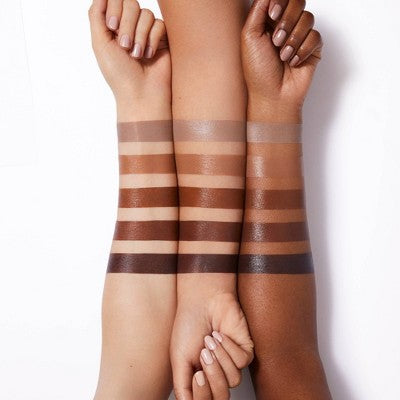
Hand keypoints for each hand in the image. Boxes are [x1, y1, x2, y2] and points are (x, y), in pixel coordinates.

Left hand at [88, 0, 169, 116]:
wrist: (141, 94)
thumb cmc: (119, 74)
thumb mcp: (100, 43)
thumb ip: (96, 15)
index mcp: (115, 26)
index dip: (114, 9)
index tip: (112, 28)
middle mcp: (131, 26)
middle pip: (131, 3)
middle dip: (127, 24)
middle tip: (124, 46)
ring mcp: (149, 32)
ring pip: (146, 14)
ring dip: (139, 35)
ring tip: (137, 55)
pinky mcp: (164, 39)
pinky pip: (160, 25)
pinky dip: (153, 40)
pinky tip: (150, 55)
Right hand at [171, 279, 253, 399]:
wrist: (202, 301)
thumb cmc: (189, 326)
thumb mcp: (179, 359)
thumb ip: (182, 387)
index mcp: (201, 378)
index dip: (202, 394)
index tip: (196, 375)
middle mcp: (217, 373)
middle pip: (221, 396)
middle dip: (212, 375)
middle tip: (203, 354)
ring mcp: (232, 363)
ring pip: (233, 379)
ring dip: (219, 358)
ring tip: (209, 340)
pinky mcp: (245, 350)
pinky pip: (241, 361)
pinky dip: (228, 347)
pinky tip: (219, 334)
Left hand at [241, 0, 322, 117]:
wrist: (272, 96)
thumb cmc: (258, 72)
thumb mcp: (249, 37)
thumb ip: (258, 9)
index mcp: (268, 21)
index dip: (280, 2)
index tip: (272, 16)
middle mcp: (284, 26)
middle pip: (298, 2)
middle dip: (287, 22)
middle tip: (276, 41)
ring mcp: (299, 37)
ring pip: (308, 18)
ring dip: (293, 39)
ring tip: (283, 56)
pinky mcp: (312, 49)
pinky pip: (316, 36)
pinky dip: (303, 50)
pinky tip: (293, 63)